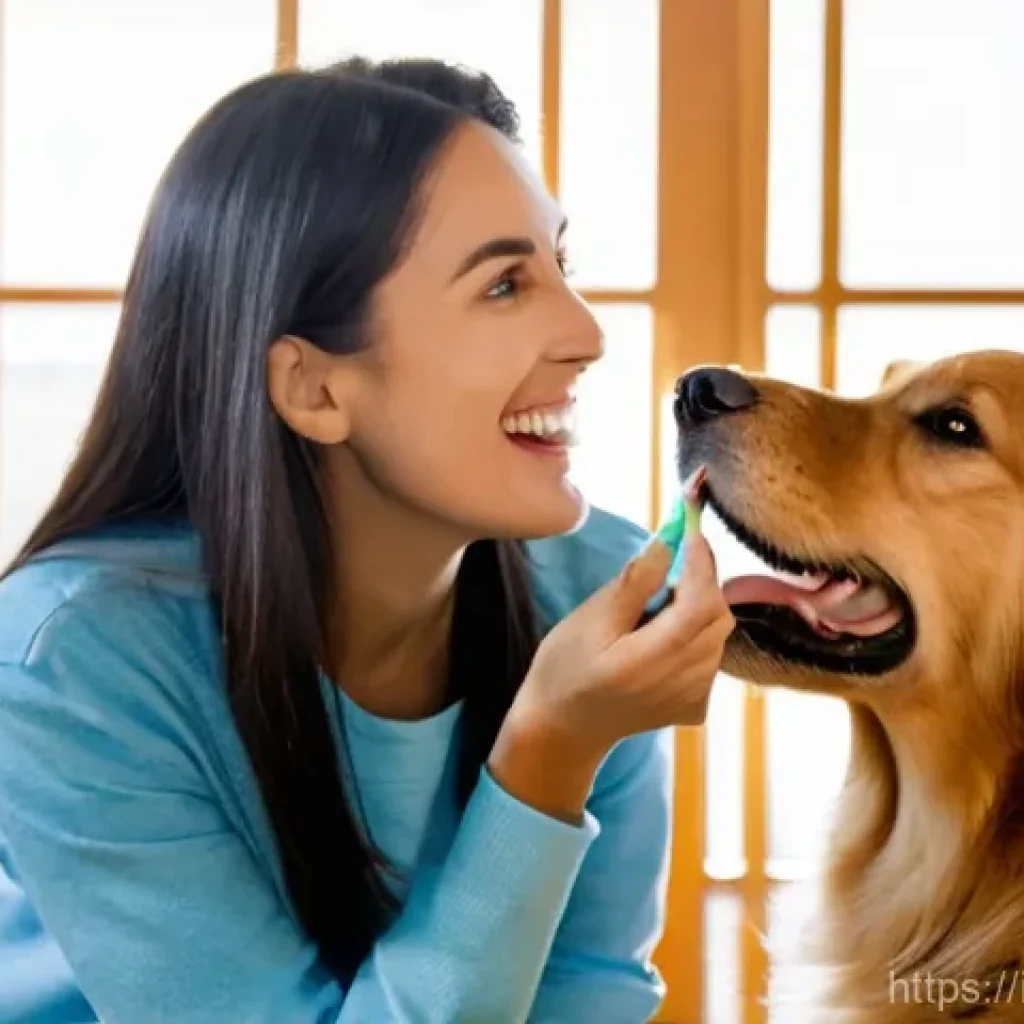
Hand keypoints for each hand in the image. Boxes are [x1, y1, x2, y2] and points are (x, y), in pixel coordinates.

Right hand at [488, 531, 733, 821]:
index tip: (690, 528)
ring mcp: (695, 698)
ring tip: (662, 600)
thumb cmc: (566, 668)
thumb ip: (634, 584)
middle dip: (702, 579)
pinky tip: (666, 635)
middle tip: (674, 557)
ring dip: (700, 605)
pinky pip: (712, 655)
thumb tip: (668, 543)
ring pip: (719, 634)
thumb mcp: (589, 620)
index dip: (701, 562)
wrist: (565, 728)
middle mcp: (685, 683)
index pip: (700, 601)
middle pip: (718, 616)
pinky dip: (698, 633)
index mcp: (652, 660)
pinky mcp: (697, 706)